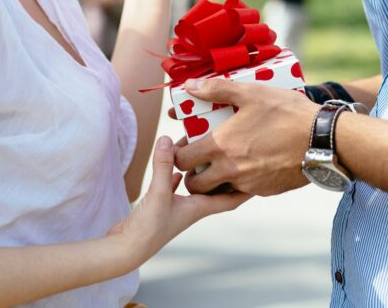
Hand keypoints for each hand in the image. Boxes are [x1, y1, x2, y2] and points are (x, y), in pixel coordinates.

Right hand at [106, 136, 250, 266]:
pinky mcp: (161, 205)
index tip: (261, 173)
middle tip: (229, 150)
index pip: (232, 197)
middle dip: (223, 169)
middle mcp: (192, 207)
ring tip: (202, 148)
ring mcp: (177, 207)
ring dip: (198, 168)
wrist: (126, 248)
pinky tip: (176, 164)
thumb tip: (168, 139)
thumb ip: (163, 166)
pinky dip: (178, 172)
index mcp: (200, 208)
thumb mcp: (158, 193)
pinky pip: (176, 185)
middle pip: (215, 186)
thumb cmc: (147, 230)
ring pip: (195, 183)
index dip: (247, 187)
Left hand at [173, 78, 319, 195]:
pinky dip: (241, 181)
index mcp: (220, 146)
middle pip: (195, 185)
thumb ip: (217, 89)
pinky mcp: (265, 191)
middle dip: (193, 175)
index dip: (179, 154)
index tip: (185, 146)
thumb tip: (190, 86)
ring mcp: (248, 184)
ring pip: (219, 190)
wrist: (323, 139)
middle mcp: (230, 170)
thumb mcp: (251, 93)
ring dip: (216, 180)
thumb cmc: (287, 112)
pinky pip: (243, 190)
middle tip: (201, 159)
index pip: (182, 161)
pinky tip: (251, 163)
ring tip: (225, 161)